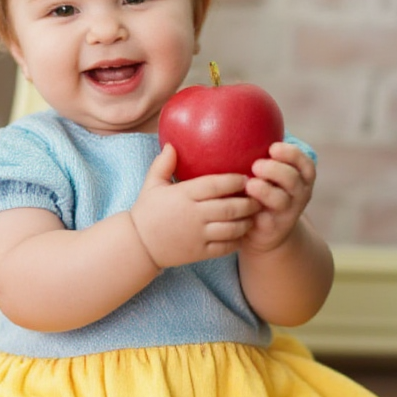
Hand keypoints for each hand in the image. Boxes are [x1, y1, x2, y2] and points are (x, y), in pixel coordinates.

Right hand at [129, 144, 260, 268]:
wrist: (138, 246)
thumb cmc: (147, 212)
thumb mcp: (151, 185)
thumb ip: (163, 164)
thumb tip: (172, 144)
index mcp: (183, 195)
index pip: (216, 184)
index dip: (235, 180)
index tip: (246, 178)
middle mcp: (193, 215)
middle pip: (230, 207)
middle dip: (248, 201)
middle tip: (257, 196)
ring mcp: (198, 235)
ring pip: (232, 228)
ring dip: (247, 221)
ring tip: (252, 215)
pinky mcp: (200, 252)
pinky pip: (226, 246)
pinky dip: (238, 240)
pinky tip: (242, 233)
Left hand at [242, 142, 316, 253]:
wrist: (261, 232)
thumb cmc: (258, 192)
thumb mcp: (264, 173)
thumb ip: (259, 153)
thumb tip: (231, 117)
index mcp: (300, 178)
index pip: (305, 164)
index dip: (292, 155)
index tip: (273, 148)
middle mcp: (298, 194)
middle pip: (295, 179)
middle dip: (277, 170)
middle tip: (257, 164)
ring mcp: (287, 213)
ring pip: (282, 199)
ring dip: (266, 189)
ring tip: (250, 184)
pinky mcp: (273, 228)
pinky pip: (266, 218)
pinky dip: (255, 208)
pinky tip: (241, 201)